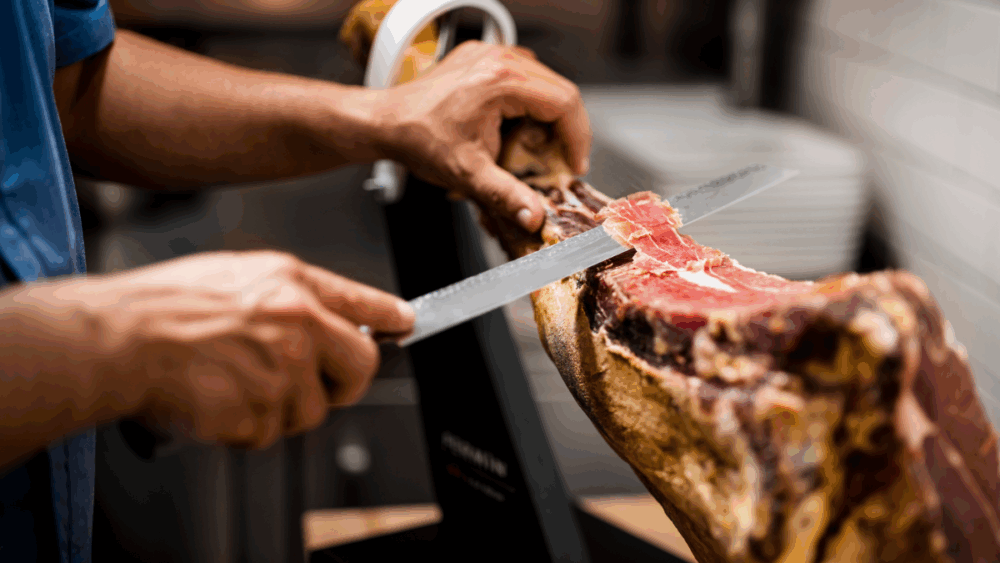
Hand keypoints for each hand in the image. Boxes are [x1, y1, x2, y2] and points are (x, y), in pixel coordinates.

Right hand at [78, 250, 413, 448]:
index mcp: (291, 284)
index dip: (388, 317)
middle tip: (314, 383)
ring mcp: (284, 370)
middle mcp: (299, 324)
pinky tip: (217, 400)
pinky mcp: (262, 411)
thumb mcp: (235, 275)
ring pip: (310, 410)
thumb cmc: (161, 307)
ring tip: (234, 383)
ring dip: (280, 409)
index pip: (363, 302)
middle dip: (343, 382)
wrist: (117, 340)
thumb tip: (321, 313)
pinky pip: (269, 432)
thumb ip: (288, 295)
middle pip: (360, 366)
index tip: (405, 323)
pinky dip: (245, 427)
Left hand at [374, 40, 591, 231]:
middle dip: (564, 130)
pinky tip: (515, 130)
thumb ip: (507, 196)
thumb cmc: (420, 140)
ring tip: (535, 148)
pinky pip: (522, 77)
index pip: (564, 103)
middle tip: (558, 162)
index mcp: (501, 82)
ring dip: (547, 117)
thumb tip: (535, 216)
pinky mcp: (482, 59)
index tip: (573, 165)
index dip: (577, 138)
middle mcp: (498, 60)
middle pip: (559, 91)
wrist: (387, 123)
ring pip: (543, 83)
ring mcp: (490, 55)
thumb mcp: (468, 174)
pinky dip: (527, 104)